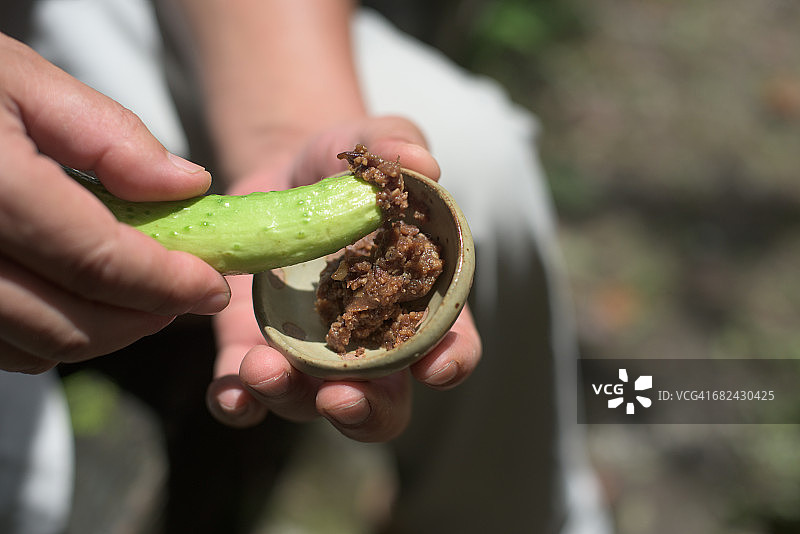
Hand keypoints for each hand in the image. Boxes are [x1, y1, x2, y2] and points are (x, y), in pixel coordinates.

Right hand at [0, 34, 229, 372]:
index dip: (169, 283)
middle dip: (145, 317)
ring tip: (143, 296)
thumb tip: (188, 186)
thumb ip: (108, 135)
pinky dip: (54, 334)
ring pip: (38, 348)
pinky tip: (80, 297)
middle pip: (72, 324)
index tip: (213, 287)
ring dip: (106, 332)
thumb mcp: (23, 81)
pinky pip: (1, 348)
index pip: (98, 261)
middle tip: (187, 294)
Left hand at [207, 117, 481, 441]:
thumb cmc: (345, 165)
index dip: (450, 360)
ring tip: (264, 369)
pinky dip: (238, 401)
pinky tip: (229, 388)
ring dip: (291, 398)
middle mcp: (366, 344)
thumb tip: (423, 163)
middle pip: (383, 404)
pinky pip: (246, 396)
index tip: (437, 364)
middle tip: (342, 395)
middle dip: (366, 410)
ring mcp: (308, 354)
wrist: (279, 175)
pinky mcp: (252, 350)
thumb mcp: (371, 142)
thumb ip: (397, 148)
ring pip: (309, 403)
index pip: (450, 345)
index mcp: (414, 303)